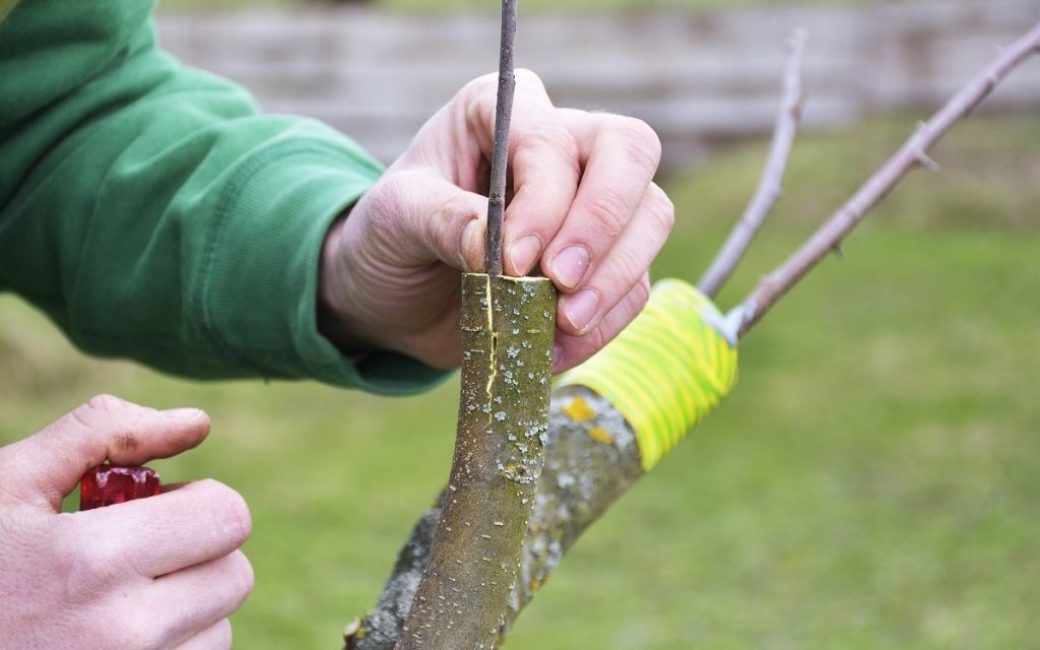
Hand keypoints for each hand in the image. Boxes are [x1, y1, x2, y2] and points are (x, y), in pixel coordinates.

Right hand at [0, 395, 252, 649]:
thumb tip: (196, 422)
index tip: (157, 508)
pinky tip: (112, 641)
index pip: (227, 515)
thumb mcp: (6, 485)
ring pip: (220, 628)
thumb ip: (101, 435)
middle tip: (138, 552)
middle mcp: (122, 633)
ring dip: (187, 607)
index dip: (198, 500)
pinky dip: (173, 648)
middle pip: (234, 574)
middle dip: (198, 552)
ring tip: (114, 602)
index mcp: (92, 561)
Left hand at [320, 70, 673, 372]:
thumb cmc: (389, 237)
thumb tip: (496, 247)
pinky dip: (604, 323)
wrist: (395, 296)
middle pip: (631, 154)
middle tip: (560, 286)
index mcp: (504, 112)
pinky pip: (635, 284)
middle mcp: (562, 142)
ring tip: (561, 325)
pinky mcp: (604, 261)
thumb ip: (441, 220)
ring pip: (650, 217)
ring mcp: (592, 201)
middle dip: (602, 226)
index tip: (511, 263)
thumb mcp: (393, 219)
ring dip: (614, 280)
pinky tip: (555, 348)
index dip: (546, 203)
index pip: (554, 140)